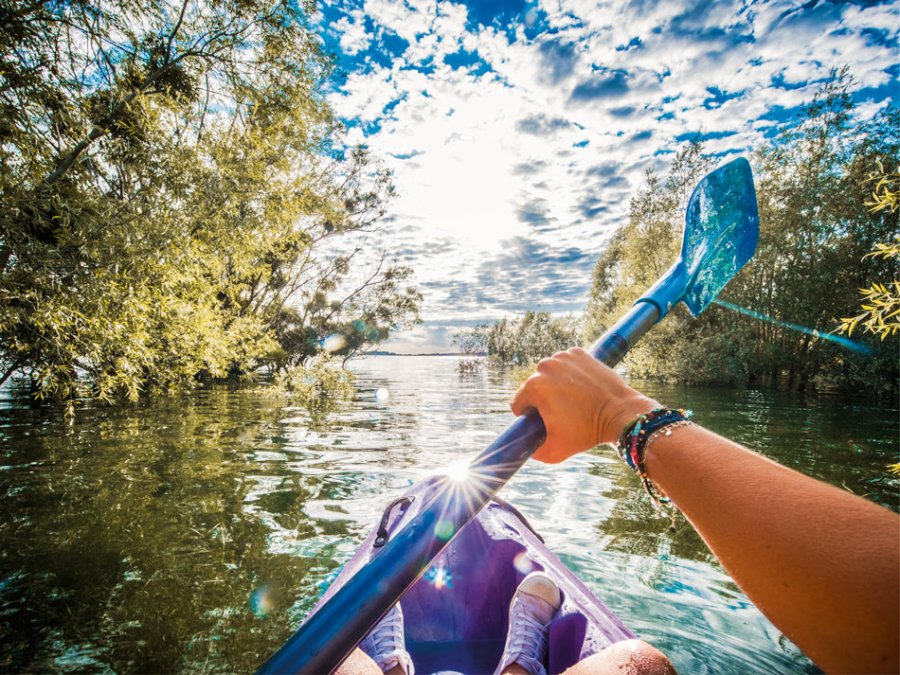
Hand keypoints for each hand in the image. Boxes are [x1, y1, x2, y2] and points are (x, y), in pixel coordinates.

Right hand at [510, 347, 656, 462]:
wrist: (619, 413)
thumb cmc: (587, 432)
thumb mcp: (554, 451)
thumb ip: (533, 452)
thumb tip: (525, 448)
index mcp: (534, 386)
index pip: (518, 403)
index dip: (529, 416)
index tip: (545, 421)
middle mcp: (545, 366)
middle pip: (534, 387)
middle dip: (544, 399)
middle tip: (563, 412)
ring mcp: (563, 357)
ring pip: (550, 374)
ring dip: (556, 385)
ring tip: (573, 400)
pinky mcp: (578, 353)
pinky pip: (565, 364)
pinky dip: (570, 374)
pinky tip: (581, 387)